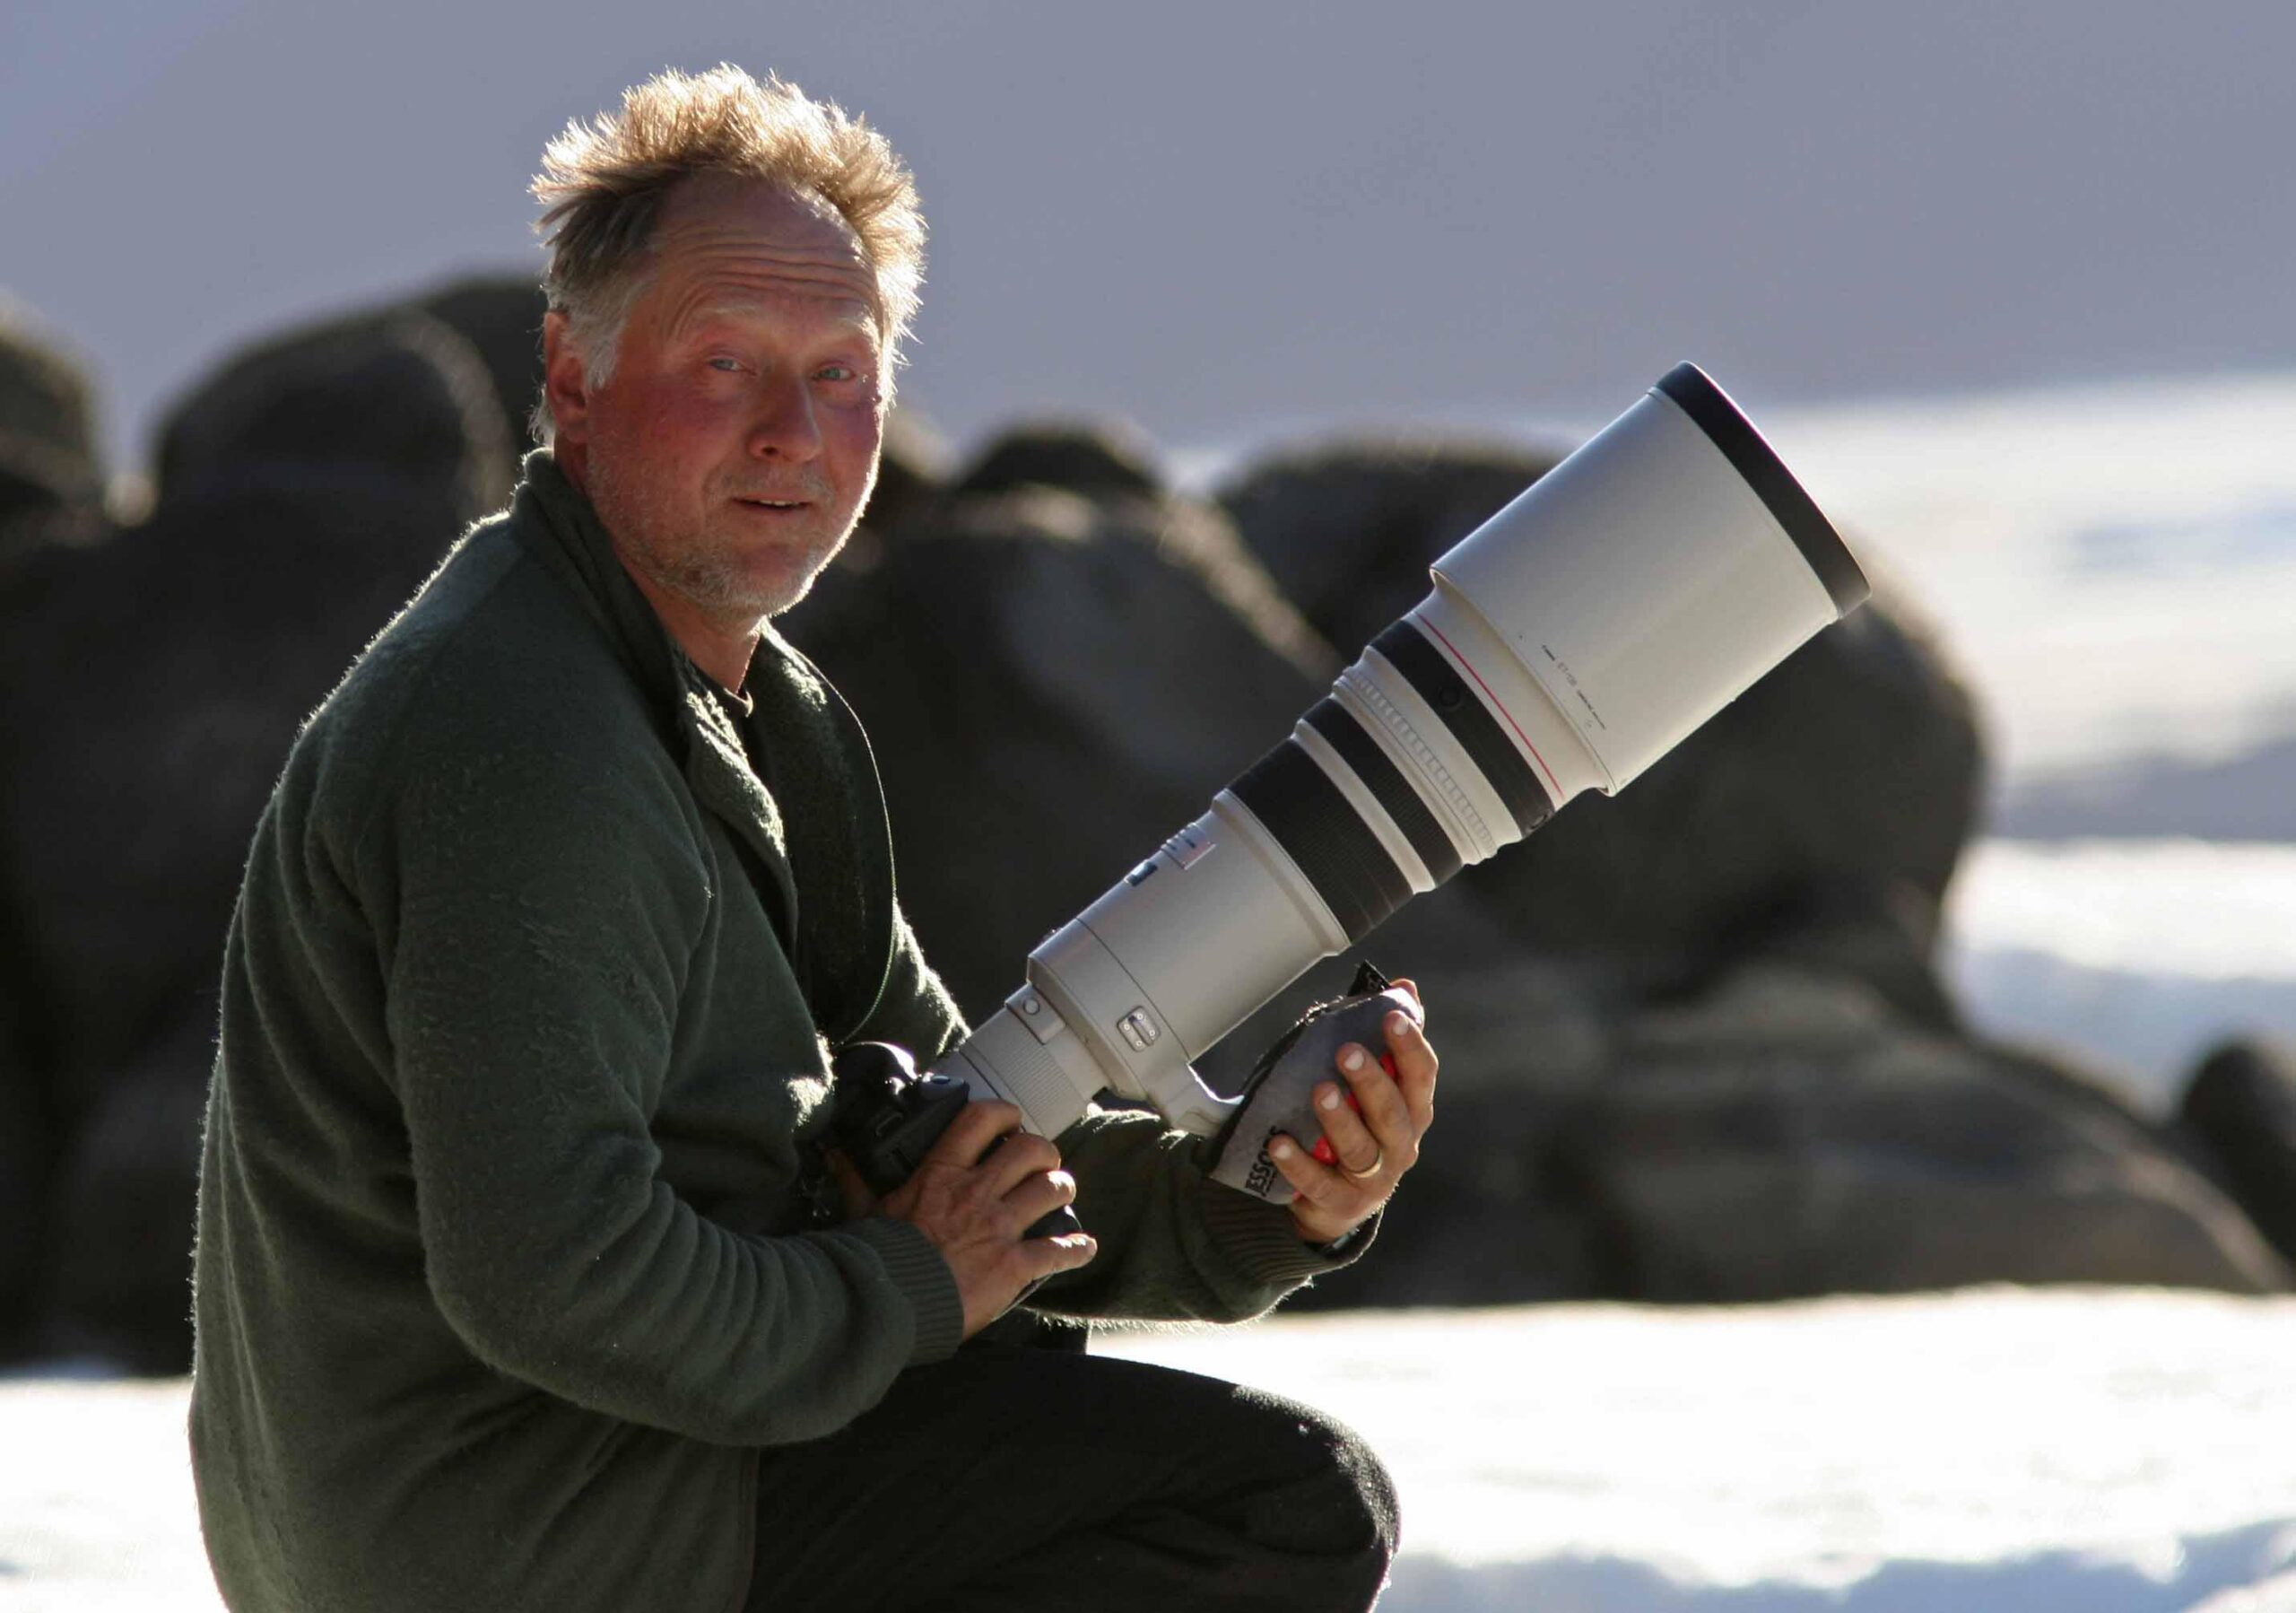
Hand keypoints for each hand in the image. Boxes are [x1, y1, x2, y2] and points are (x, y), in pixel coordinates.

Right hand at [876, 1099, 1096, 1336]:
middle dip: (1044, 1153)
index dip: (1005, 1114)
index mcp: (941, 1173)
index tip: (1011, 1121)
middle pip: (1032, 1150)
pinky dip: (1076, 1249)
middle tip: (1042, 1163)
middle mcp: (977, 1192)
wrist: (888, 1305)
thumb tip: (837, 1154)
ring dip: (1062, 1188)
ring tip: (1059, 1192)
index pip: (982, 1120)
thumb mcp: (863, 1210)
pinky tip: (1083, 1248)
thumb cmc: (874, 1259)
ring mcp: (999, 1228)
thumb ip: (857, 1179)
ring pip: (1052, 1189)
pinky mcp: (1013, 1265)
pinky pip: (1059, 1250)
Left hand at [1269, 979, 1435, 1245]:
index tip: (1390, 1016)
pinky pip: (1319, 1184)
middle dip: (1373, 1081)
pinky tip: (1279, 1142)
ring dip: (1340, 1119)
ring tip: (1320, 1090)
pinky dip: (1299, 1164)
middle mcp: (1400, 1146)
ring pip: (1361, 1149)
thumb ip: (1386, 1038)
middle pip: (1393, 1114)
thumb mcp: (1372, 1084)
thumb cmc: (1356, 1126)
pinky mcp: (1340, 1204)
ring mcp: (1372, 1179)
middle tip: (1347, 1051)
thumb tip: (1404, 985)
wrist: (1334, 1201)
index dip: (1410, 1046)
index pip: (1421, 1076)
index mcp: (1412, 1111)